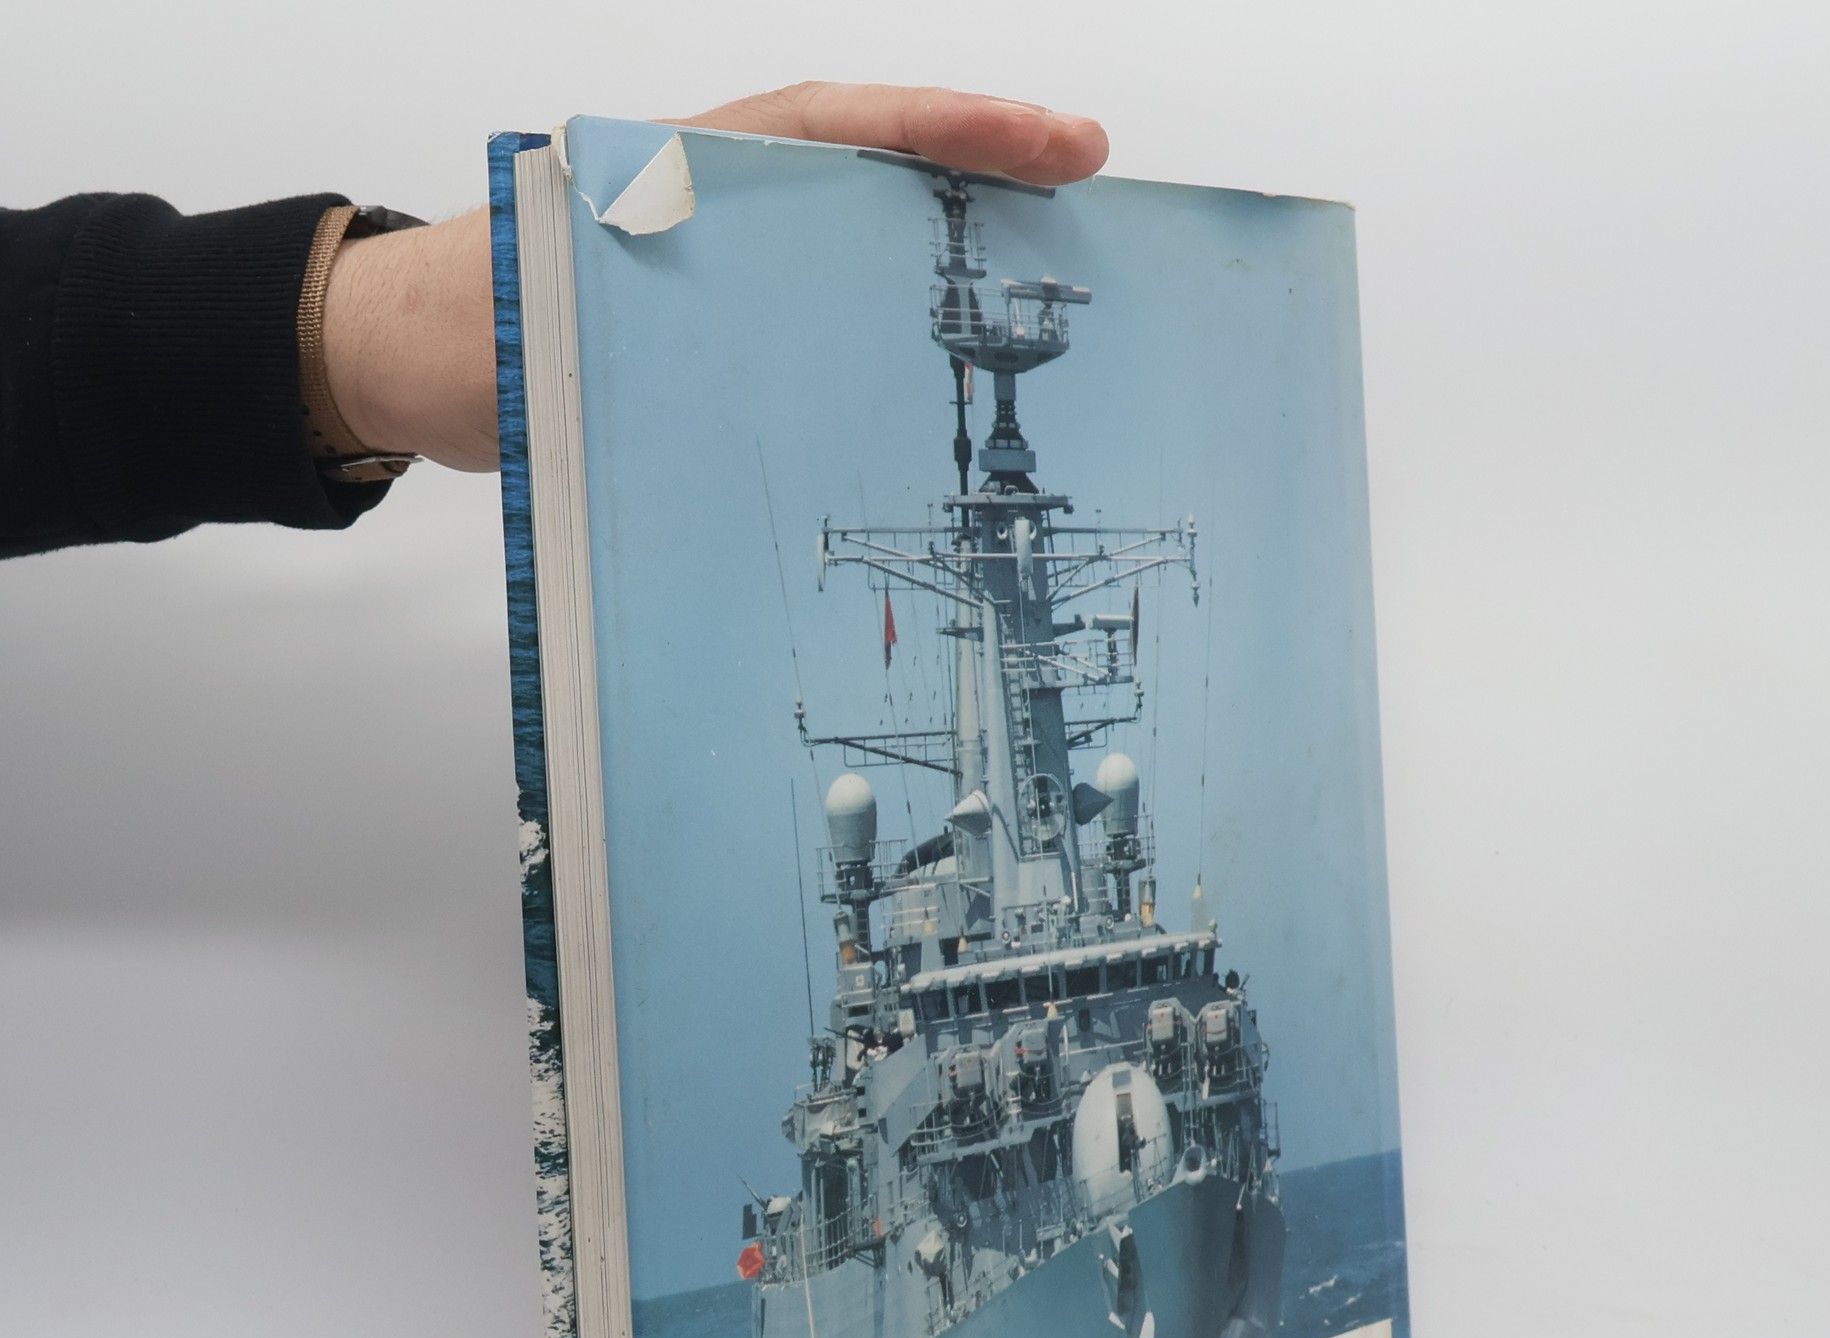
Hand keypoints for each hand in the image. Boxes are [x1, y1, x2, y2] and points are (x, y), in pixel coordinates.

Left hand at [323, 84, 1108, 474]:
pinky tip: (946, 366)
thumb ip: (625, 329)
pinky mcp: (724, 323)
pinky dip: (892, 324)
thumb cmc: (464, 331)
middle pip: (874, 166)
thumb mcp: (538, 322)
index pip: (839, 127)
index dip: (950, 128)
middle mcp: (723, 206)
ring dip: (952, 247)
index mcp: (689, 174)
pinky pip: (827, 311)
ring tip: (1053, 271)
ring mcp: (730, 263)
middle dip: (984, 167)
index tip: (1049, 137)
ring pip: (861, 237)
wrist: (404, 361)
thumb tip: (700, 379)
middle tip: (1088, 181)